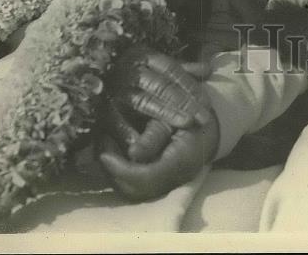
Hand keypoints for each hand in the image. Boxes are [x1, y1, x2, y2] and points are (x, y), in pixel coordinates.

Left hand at [98, 117, 219, 200]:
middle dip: (113, 172)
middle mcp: (174, 179)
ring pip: (134, 191)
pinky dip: (122, 176)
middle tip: (100, 153)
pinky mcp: (160, 183)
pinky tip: (114, 158)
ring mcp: (168, 184)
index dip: (122, 169)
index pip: (145, 178)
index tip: (104, 155)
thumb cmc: (192, 115)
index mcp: (181, 162)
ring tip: (104, 154)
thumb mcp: (174, 118)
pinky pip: (137, 187)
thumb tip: (131, 153)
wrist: (208, 127)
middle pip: (135, 189)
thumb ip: (153, 136)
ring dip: (115, 175)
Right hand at [107, 46, 214, 160]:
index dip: (190, 85)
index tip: (208, 102)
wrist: (86, 78)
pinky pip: (118, 121)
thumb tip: (209, 68)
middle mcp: (128, 70)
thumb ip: (181, 70)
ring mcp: (114, 89)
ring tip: (186, 124)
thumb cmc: (131, 76)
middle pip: (161, 86)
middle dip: (184, 102)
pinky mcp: (100, 109)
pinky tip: (149, 142)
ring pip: (145, 102)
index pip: (171, 69)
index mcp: (142, 56)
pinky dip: (132, 133)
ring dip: (166, 114)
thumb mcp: (153, 67)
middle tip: (204, 117)